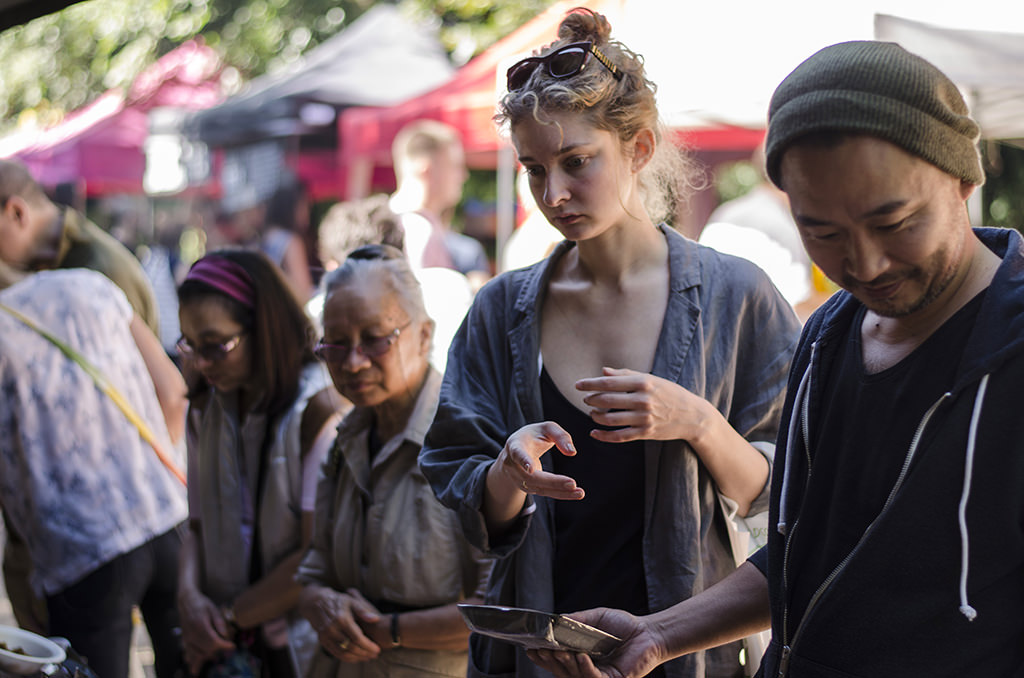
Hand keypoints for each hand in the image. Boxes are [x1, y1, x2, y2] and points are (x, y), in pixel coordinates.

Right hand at [177, 588, 234, 674]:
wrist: (187, 601)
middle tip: (227, 645)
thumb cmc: (202, 604)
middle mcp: (192, 634)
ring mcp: (187, 638)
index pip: (213, 641)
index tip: (233, 646)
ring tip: (217, 653)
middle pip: (207, 649)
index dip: (224, 645)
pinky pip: (189, 654)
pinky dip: (194, 660)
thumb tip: (225, 636)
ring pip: (198, 654)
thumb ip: (219, 622)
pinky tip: (196, 669)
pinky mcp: (185, 640)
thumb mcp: (213, 609)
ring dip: (208, 655)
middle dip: (218, 649)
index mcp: (200, 625)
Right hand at [300, 586, 381, 662]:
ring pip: (343, 653)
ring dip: (356, 657)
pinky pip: (335, 653)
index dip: (368, 645)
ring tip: (367, 657)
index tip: (377, 649)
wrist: (316, 602)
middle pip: (351, 647)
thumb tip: (375, 619)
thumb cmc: (338, 601)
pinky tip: (356, 657)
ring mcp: (326, 635)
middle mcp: (332, 629)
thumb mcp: (351, 601)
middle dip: (364, 653)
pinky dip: (346, 658)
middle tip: (374, 655)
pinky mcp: (322, 640)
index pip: (357, 638)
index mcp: (342, 619)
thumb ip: (363, 610)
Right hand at [495, 421, 583, 499]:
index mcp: (516, 446)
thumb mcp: (546, 428)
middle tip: (572, 483)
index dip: (524, 461)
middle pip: (532, 478)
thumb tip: (572, 452)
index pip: (518, 454)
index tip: (531, 469)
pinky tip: (576, 493)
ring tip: (580, 492)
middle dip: (553, 482)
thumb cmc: (533, 436)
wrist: (515, 452)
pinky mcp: (529, 488)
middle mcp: (514, 466)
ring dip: (561, 492)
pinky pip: (546, 492)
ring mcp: (520, 480)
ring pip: (540, 489)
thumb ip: (560, 435)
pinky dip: (562, 494)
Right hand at [526, 608, 664, 677]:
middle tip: (541, 650)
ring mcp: (599, 677)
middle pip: (562, 672)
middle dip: (550, 662)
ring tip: (560, 651)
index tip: (531, 649)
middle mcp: (588, 670)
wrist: (648, 632)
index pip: (558, 661)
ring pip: (574, 676)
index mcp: (581, 656)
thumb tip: (555, 620)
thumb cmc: (623, 626)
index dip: (543, 657)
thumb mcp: (595, 618)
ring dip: (565, 664)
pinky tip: (581, 656)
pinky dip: (585, 668)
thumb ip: (575, 621)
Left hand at [576, 368, 711, 443]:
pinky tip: (594, 433)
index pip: (609, 383)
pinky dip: (603, 436)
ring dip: (596, 417)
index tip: (578, 385)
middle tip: (586, 399)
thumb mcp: (651, 379)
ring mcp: (644, 418)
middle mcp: (643, 400)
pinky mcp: (646, 433)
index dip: (590, 384)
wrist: (693, 415)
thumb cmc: (669, 393)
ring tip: (593, 413)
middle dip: (591, 400)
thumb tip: (603, 371)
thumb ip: (626, 374)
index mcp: (643, 382)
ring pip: (610, 419)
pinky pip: (619, 436)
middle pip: (606, 401)